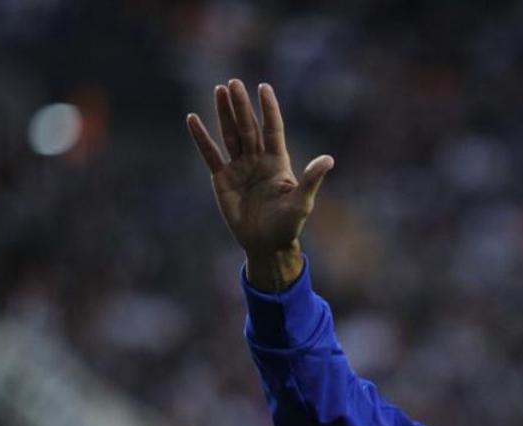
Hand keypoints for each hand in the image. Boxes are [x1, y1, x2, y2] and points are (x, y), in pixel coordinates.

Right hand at [186, 79, 332, 290]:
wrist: (266, 245)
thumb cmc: (288, 225)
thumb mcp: (302, 202)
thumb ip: (311, 179)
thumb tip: (329, 159)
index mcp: (277, 162)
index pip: (273, 129)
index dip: (269, 109)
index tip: (264, 87)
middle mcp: (258, 160)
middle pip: (249, 127)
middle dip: (241, 106)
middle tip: (234, 83)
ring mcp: (239, 167)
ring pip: (230, 135)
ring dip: (224, 114)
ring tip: (219, 90)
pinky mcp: (222, 179)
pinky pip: (211, 154)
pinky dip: (201, 138)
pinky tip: (193, 119)